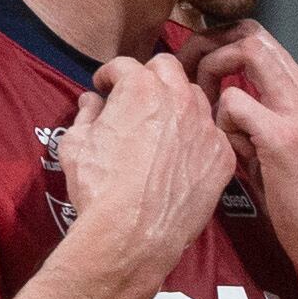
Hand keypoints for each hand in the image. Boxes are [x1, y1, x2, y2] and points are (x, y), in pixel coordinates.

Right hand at [59, 52, 235, 270]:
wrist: (133, 233)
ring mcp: (206, 128)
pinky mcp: (222, 157)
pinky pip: (213, 134)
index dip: (110, 75)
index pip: (125, 65)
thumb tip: (91, 101)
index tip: (106, 86)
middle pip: (168, 68)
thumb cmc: (99, 187)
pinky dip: (198, 137)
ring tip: (162, 123)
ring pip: (196, 97)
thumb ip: (86, 113)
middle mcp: (179, 100)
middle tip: (137, 96)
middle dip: (149, 76)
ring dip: (178, 102)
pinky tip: (182, 154)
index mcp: (141, 89)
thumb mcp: (76, 143)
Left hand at [185, 22, 297, 290]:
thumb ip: (264, 117)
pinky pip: (233, 103)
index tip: (200, 67)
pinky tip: (229, 149)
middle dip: (210, 45)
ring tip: (205, 109)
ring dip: (212, 73)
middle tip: (188, 72)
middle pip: (251, 35)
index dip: (223, 46)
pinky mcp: (284, 137)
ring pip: (244, 53)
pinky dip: (220, 121)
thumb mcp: (291, 147)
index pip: (261, 43)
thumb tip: (223, 102)